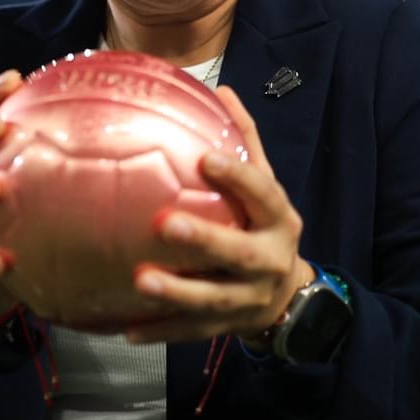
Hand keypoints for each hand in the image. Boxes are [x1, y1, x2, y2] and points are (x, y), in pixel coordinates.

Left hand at [126, 85, 310, 344]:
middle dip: (205, 239)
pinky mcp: (229, 326)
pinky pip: (193, 330)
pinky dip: (161, 330)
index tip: (204, 159)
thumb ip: (244, 142)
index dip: (237, 176)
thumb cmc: (265, 226)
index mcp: (279, 218)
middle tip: (164, 223)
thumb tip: (221, 89)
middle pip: (241, 252)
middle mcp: (270, 259)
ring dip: (178, 291)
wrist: (292, 296)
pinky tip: (127, 329)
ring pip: (215, 297)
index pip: (262, 192)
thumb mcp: (266, 187)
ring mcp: (250, 297)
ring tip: (140, 280)